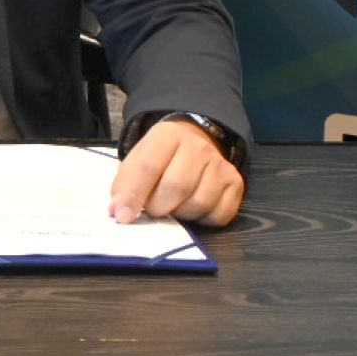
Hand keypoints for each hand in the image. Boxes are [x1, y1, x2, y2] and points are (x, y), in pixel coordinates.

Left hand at [110, 119, 243, 226]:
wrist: (194, 145)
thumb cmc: (161, 158)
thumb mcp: (136, 161)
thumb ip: (125, 184)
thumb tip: (120, 211)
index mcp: (168, 135)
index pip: (149, 165)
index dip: (134, 194)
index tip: (122, 215)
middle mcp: (199, 147)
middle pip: (176, 186)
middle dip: (158, 206)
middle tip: (153, 208)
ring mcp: (221, 165)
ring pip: (199, 203)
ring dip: (180, 214)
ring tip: (174, 205)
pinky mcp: (236, 183)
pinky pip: (219, 215)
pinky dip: (202, 220)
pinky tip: (193, 208)